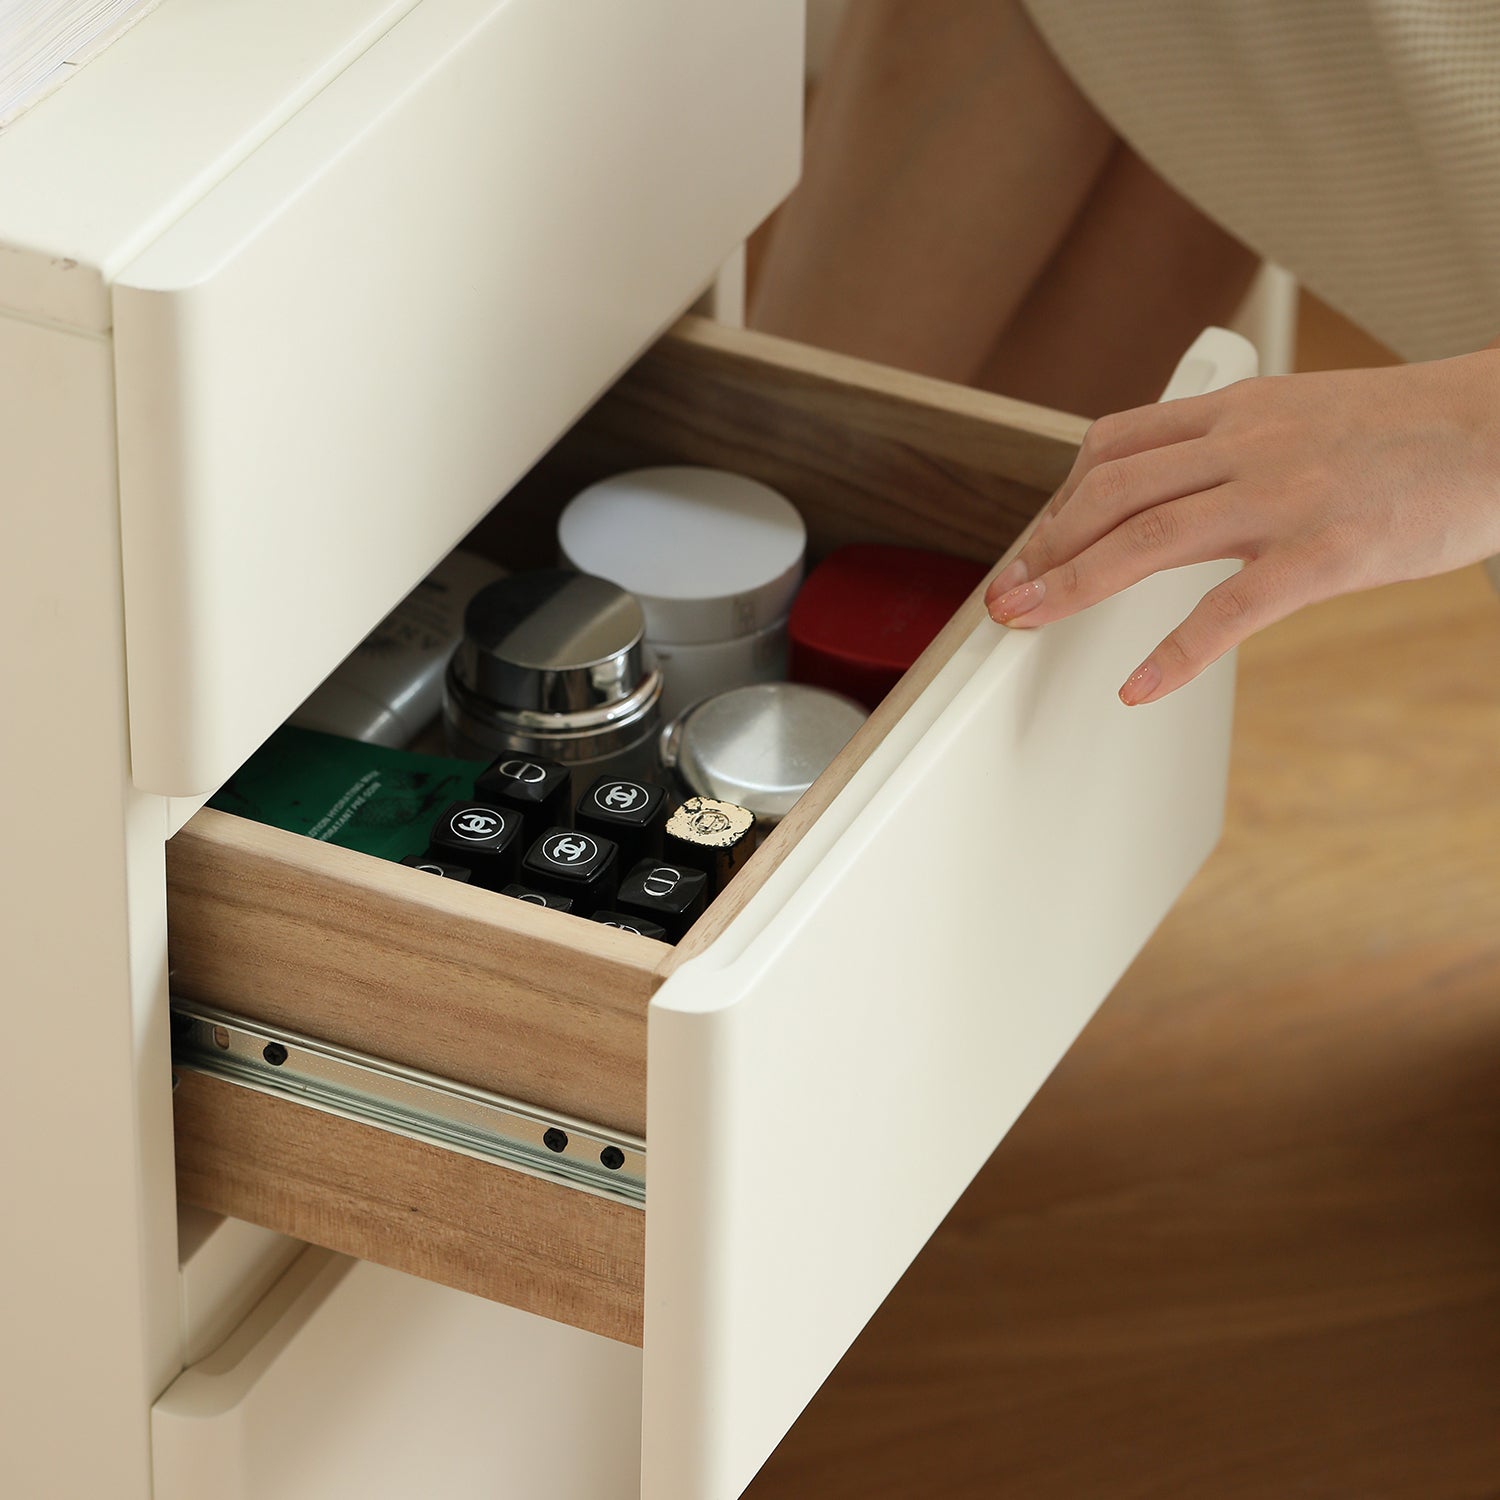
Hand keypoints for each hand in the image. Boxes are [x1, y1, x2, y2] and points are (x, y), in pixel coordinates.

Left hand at [984, 347, 1499, 703]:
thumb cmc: (1413, 432)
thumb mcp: (1304, 416)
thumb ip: (1235, 447)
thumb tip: (1175, 488)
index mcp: (1238, 411)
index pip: (1116, 443)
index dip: (1061, 495)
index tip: (1038, 540)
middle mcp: (1246, 446)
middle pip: (1110, 491)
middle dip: (1045, 545)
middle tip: (1007, 594)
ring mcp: (1283, 497)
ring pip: (1148, 539)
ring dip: (1073, 584)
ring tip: (1027, 621)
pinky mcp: (1325, 553)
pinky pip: (1231, 609)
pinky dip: (1176, 654)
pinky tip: (1139, 686)